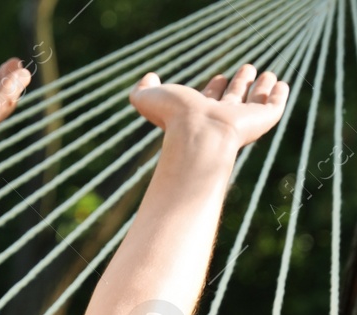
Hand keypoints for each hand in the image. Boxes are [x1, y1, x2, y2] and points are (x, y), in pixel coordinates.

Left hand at [129, 64, 289, 148]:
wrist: (199, 134)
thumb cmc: (174, 116)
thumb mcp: (149, 98)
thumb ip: (143, 89)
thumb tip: (148, 78)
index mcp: (198, 113)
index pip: (208, 99)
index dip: (213, 88)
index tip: (218, 77)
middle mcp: (221, 117)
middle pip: (233, 99)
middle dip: (239, 83)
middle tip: (247, 68)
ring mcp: (243, 119)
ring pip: (255, 101)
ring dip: (261, 87)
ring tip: (268, 74)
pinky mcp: (263, 120)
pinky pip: (275, 107)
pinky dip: (279, 95)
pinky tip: (282, 84)